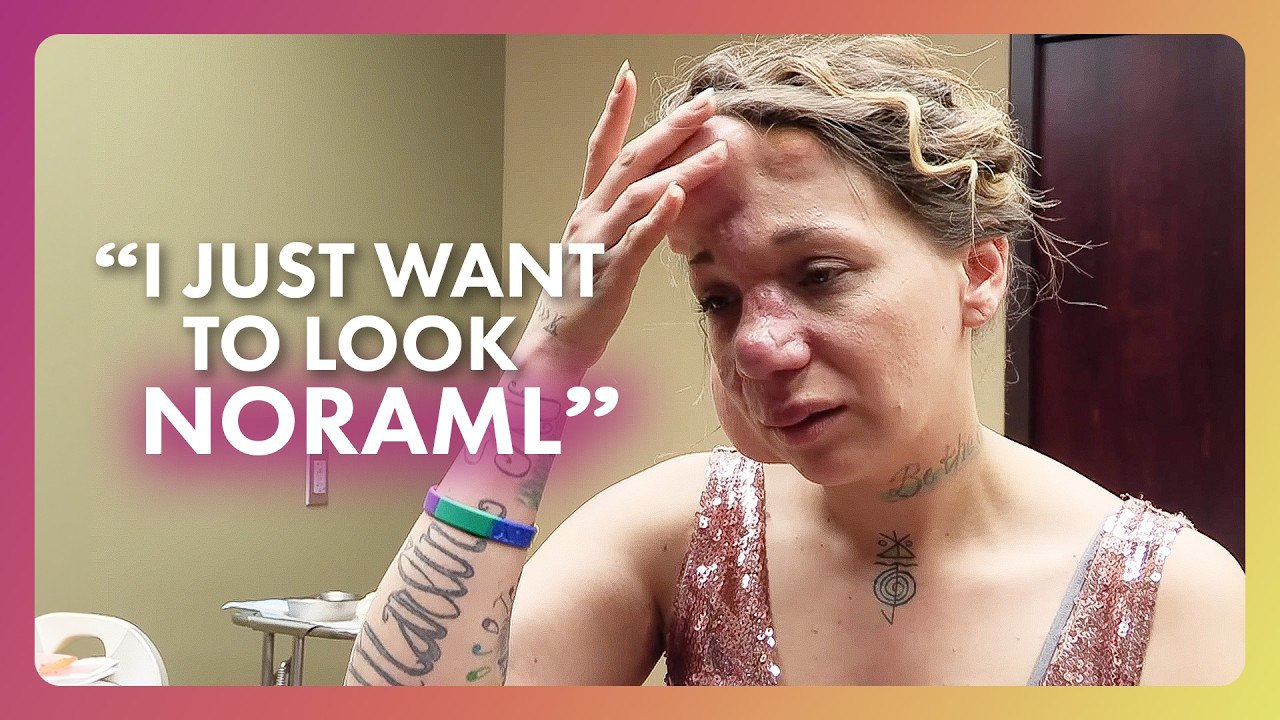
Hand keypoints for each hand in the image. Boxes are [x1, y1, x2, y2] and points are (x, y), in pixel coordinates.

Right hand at [515, 62, 726, 374]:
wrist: (551, 349)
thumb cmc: (579, 303)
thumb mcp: (601, 256)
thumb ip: (624, 227)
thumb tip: (658, 204)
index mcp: (586, 212)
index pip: (601, 150)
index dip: (614, 112)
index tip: (628, 75)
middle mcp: (588, 219)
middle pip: (630, 160)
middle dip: (670, 128)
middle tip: (706, 102)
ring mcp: (596, 245)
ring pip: (640, 194)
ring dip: (682, 168)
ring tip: (719, 150)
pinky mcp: (608, 275)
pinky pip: (635, 239)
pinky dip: (658, 215)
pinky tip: (679, 194)